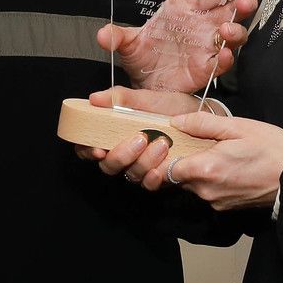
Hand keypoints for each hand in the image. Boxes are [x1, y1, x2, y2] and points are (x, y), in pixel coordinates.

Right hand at [76, 87, 202, 176]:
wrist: (196, 115)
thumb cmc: (167, 106)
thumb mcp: (144, 98)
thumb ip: (119, 97)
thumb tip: (94, 98)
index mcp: (112, 135)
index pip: (87, 148)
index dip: (86, 151)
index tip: (98, 149)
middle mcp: (123, 154)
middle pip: (108, 166)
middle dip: (121, 155)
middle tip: (139, 138)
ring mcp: (140, 166)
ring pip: (130, 175)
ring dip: (143, 162)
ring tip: (161, 143)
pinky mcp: (159, 175)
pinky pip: (149, 185)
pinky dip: (152, 179)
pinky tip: (160, 169)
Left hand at [96, 0, 259, 94]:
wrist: (143, 80)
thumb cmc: (143, 54)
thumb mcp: (127, 43)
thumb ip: (117, 37)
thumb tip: (103, 34)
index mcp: (185, 9)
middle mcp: (201, 25)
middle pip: (229, 10)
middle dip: (241, 3)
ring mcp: (206, 46)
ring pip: (230, 35)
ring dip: (234, 30)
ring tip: (228, 30)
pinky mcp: (206, 67)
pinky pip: (220, 62)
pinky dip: (223, 58)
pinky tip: (222, 55)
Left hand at [142, 112, 282, 209]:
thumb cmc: (270, 148)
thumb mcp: (238, 127)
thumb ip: (203, 124)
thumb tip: (175, 122)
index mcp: (206, 169)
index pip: (164, 168)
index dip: (161, 156)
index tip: (167, 143)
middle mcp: (205, 190)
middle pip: (174, 178)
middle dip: (176, 162)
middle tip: (187, 143)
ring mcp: (215, 201)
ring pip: (189, 186)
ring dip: (193, 171)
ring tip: (209, 153)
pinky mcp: (224, 207)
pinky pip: (205, 192)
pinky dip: (206, 180)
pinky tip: (222, 166)